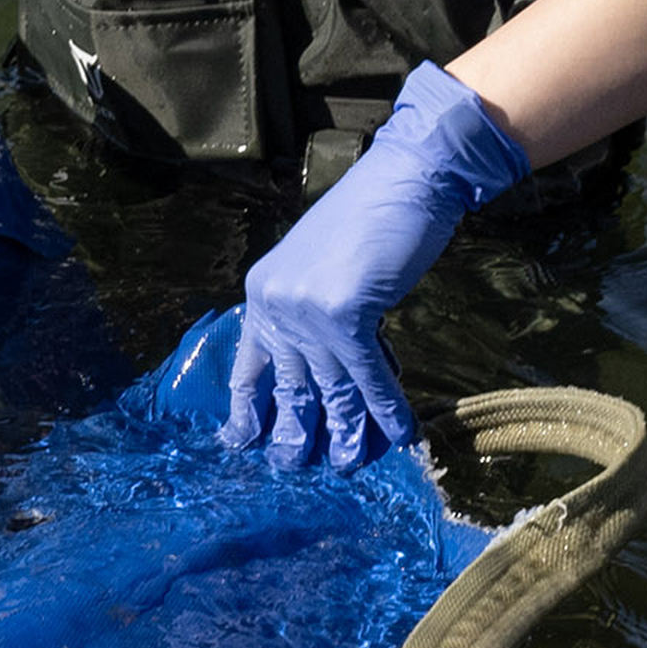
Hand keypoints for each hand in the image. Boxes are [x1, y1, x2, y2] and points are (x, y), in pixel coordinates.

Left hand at [226, 63, 524, 468]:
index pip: (249, 364)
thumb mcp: (323, 267)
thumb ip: (313, 311)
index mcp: (262, 293)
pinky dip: (385, 408)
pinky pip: (366, 376)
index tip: (240, 442)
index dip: (247, 407)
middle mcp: (277, 305)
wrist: (407, 179)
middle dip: (294, 432)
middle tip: (294, 468)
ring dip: (345, 431)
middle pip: (288, 385)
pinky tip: (399, 433)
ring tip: (348, 464)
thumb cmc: (370, 218)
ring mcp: (308, 312)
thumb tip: (329, 366)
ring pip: (330, 388)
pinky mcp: (347, 315)